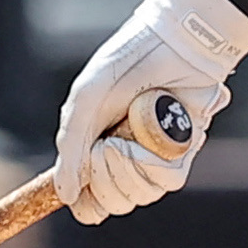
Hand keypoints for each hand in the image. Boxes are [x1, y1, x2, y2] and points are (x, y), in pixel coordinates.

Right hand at [51, 0, 247, 221]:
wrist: (173, 44)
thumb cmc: (125, 65)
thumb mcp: (86, 101)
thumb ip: (71, 149)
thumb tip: (65, 196)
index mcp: (95, 146)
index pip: (90, 198)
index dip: (87, 203)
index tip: (83, 197)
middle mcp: (125, 157)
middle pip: (114, 202)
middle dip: (105, 181)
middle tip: (106, 147)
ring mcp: (154, 156)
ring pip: (142, 194)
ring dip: (130, 169)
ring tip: (127, 135)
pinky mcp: (182, 152)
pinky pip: (168, 180)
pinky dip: (157, 161)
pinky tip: (154, 134)